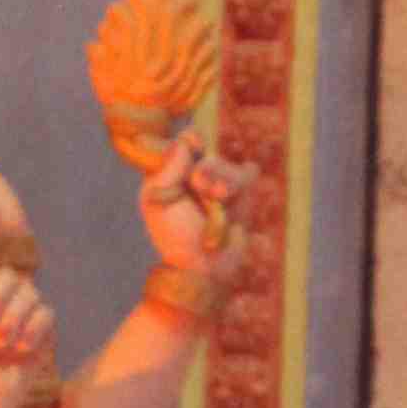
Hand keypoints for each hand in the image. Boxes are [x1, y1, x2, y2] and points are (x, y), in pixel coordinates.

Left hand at [140, 142, 258, 294]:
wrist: (203, 267)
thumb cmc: (174, 236)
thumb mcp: (158, 200)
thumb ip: (168, 168)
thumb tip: (184, 140)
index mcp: (173, 172)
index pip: (185, 142)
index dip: (191, 140)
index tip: (193, 145)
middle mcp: (198, 175)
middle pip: (209, 152)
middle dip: (207, 168)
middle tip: (200, 186)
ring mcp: (222, 185)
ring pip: (230, 166)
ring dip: (225, 180)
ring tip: (218, 198)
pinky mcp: (243, 197)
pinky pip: (248, 175)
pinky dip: (239, 185)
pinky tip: (228, 201)